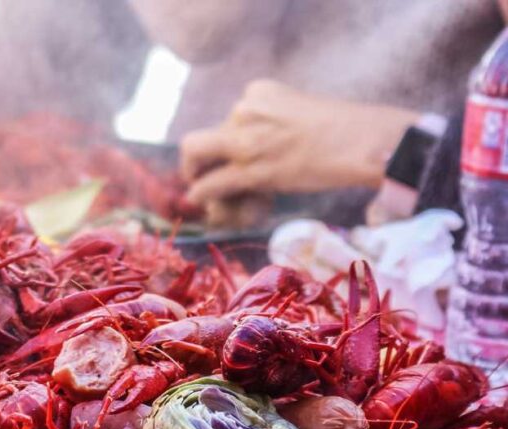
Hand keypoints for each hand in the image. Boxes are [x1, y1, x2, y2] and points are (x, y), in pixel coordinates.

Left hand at [181, 80, 418, 205]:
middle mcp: (246, 108)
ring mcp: (245, 137)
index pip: (229, 119)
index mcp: (259, 92)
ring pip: (196, 154)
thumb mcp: (302, 114)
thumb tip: (264, 152)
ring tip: (201, 191)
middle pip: (204, 136)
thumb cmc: (348, 132)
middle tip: (201, 174)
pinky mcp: (250, 167)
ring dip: (194, 176)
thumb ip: (276, 127)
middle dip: (197, 158)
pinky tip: (201, 202)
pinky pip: (210, 183)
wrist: (368, 142)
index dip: (229, 143)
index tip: (239, 159)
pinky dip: (201, 194)